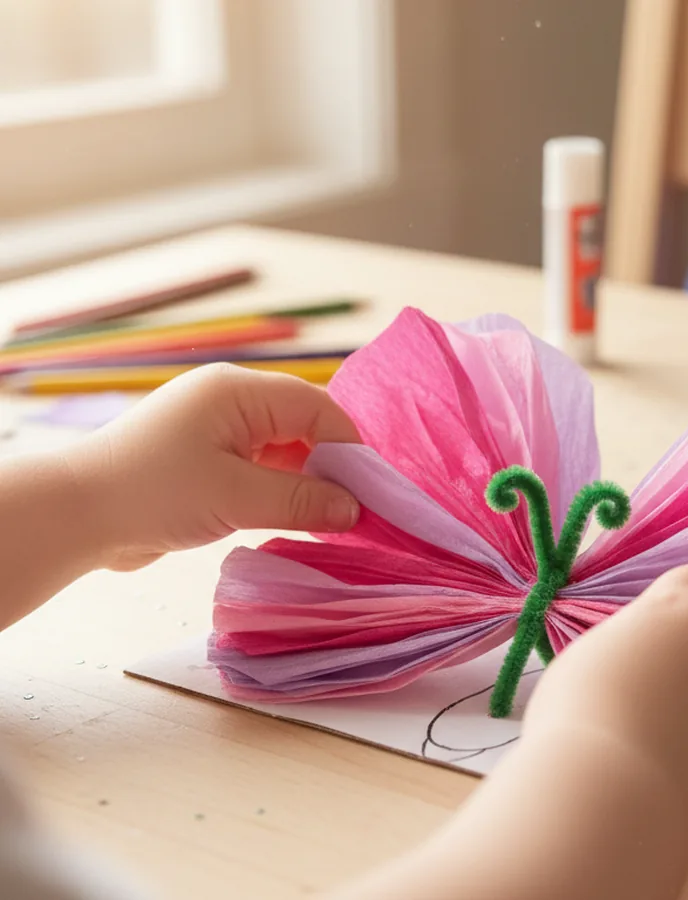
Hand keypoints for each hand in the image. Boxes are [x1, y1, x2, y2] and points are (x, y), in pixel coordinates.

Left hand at [67, 364, 361, 570]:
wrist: (75, 516)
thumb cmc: (153, 493)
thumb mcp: (236, 498)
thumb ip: (303, 502)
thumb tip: (355, 511)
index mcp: (237, 391)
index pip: (317, 408)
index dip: (350, 448)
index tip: (373, 491)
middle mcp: (229, 401)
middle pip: (303, 425)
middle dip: (332, 466)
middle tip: (355, 510)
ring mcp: (215, 429)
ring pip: (284, 449)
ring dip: (307, 482)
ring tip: (329, 520)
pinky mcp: (204, 459)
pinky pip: (260, 467)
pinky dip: (281, 490)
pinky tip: (295, 518)